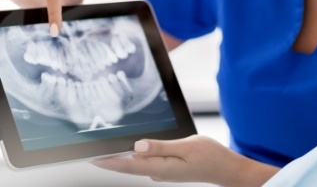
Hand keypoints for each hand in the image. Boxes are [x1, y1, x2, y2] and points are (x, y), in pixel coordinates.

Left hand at [92, 135, 278, 186]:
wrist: (226, 168)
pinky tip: (131, 149)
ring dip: (120, 157)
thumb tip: (137, 146)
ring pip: (137, 163)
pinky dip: (135, 155)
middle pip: (129, 165)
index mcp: (162, 168)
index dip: (108, 160)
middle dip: (109, 159)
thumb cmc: (211, 156)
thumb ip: (162, 147)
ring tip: (104, 148)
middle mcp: (159, 172)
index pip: (129, 164)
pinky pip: (147, 161)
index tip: (91, 156)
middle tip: (90, 151)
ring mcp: (164, 171)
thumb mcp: (188, 147)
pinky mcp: (168, 167)